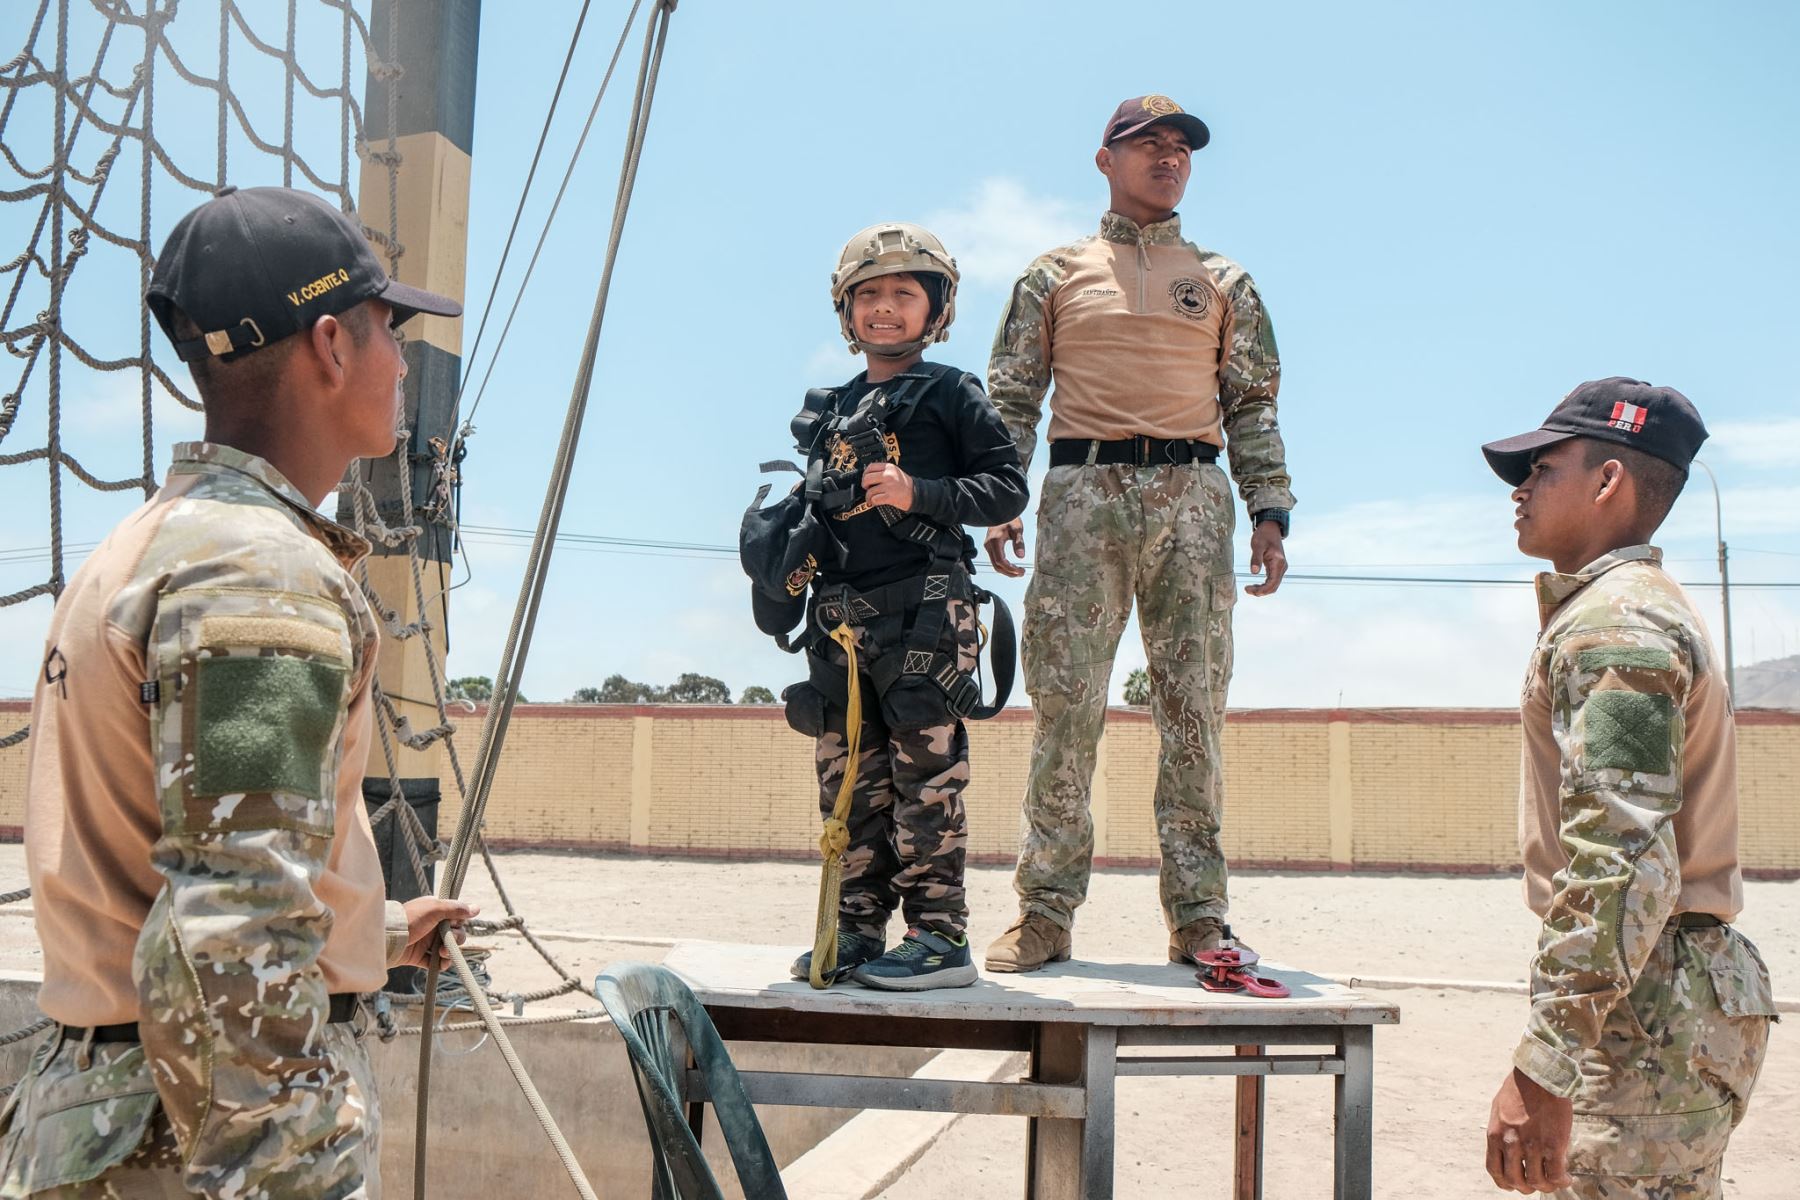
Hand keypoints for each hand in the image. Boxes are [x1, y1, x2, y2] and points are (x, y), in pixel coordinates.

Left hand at [395, 896, 479, 969]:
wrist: (388, 938)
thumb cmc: (410, 919)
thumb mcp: (434, 909)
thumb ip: (456, 908)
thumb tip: (477, 908)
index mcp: (436, 912)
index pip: (457, 917)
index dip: (459, 923)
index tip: (454, 924)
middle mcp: (433, 926)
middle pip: (455, 934)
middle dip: (456, 939)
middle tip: (448, 942)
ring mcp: (426, 942)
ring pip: (448, 949)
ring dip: (449, 952)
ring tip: (442, 953)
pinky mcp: (420, 957)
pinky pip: (436, 962)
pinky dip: (441, 964)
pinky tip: (441, 964)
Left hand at [861, 463, 914, 511]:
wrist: (915, 494)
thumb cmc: (903, 484)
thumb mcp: (894, 472)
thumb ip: (882, 471)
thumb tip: (867, 476)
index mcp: (889, 467)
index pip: (870, 467)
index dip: (865, 474)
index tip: (866, 479)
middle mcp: (889, 475)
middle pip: (867, 478)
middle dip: (864, 485)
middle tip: (867, 488)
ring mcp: (889, 486)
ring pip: (870, 491)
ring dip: (868, 496)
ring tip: (871, 498)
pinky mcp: (890, 497)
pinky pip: (874, 499)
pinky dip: (873, 502)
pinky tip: (874, 502)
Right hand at [984, 519, 1026, 577]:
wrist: (1000, 511)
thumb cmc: (1009, 518)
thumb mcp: (1017, 529)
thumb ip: (1019, 543)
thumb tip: (1021, 556)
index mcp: (995, 541)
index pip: (1000, 561)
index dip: (1010, 569)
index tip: (1021, 571)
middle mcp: (989, 545)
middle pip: (997, 566)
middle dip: (1009, 572)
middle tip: (1021, 573)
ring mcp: (988, 546)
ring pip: (995, 565)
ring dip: (1006, 571)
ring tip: (1018, 572)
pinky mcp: (990, 547)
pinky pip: (995, 560)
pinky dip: (1003, 566)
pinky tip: (1012, 566)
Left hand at [1245, 520, 1287, 596]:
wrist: (1270, 528)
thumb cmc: (1263, 535)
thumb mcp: (1257, 545)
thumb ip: (1256, 558)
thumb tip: (1254, 572)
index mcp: (1278, 563)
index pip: (1272, 583)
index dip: (1261, 590)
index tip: (1248, 589)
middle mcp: (1282, 567)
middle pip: (1273, 587)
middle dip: (1260, 591)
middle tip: (1247, 590)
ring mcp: (1280, 568)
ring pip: (1273, 585)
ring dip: (1262, 589)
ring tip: (1249, 588)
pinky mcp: (1277, 567)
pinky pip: (1272, 580)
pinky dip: (1264, 585)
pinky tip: (1255, 585)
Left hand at [1485, 1068, 1573, 1193]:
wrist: (1540, 1074)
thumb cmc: (1520, 1088)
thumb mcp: (1500, 1110)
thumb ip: (1503, 1132)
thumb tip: (1510, 1149)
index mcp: (1495, 1135)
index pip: (1495, 1170)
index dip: (1505, 1182)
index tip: (1514, 1183)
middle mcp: (1511, 1143)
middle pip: (1515, 1180)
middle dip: (1526, 1187)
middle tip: (1537, 1183)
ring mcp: (1532, 1145)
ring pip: (1537, 1181)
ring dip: (1546, 1186)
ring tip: (1554, 1180)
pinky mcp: (1553, 1144)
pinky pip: (1556, 1174)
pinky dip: (1561, 1181)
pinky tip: (1566, 1177)